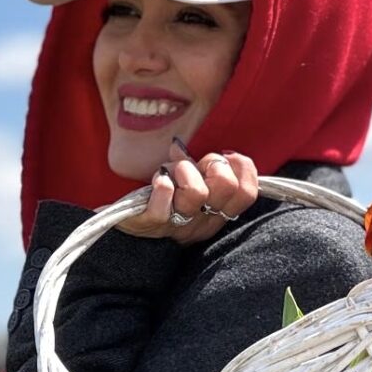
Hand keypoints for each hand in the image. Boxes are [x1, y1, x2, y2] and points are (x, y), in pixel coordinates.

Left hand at [116, 139, 258, 243]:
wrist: (124, 225)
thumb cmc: (159, 201)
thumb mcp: (185, 184)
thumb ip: (194, 167)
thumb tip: (180, 146)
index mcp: (217, 214)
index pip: (247, 193)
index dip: (241, 167)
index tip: (223, 158)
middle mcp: (203, 222)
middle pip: (228, 185)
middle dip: (211, 163)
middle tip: (193, 167)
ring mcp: (179, 225)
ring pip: (197, 191)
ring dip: (182, 170)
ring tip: (169, 172)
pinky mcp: (152, 224)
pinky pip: (164, 200)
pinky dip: (161, 184)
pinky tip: (158, 182)